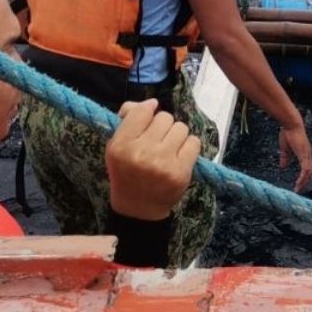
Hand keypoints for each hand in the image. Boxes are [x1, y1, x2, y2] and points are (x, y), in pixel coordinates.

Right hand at [106, 102, 199, 220]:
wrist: (138, 208)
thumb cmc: (126, 173)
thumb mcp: (117, 147)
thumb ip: (129, 120)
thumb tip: (150, 103)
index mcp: (121, 145)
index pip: (142, 111)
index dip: (148, 110)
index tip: (149, 116)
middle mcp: (142, 152)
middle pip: (164, 117)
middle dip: (162, 125)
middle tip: (158, 138)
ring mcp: (163, 163)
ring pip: (181, 127)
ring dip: (176, 135)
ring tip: (169, 147)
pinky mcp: (181, 172)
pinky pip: (194, 142)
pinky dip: (188, 145)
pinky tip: (179, 154)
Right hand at [279, 123, 311, 192]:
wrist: (290, 124)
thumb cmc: (288, 133)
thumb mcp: (285, 149)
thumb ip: (285, 157)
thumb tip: (283, 167)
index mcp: (304, 153)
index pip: (306, 167)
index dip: (303, 176)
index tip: (298, 183)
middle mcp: (307, 155)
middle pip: (309, 172)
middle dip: (305, 181)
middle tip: (299, 190)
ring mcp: (307, 155)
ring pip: (309, 172)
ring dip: (304, 181)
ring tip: (298, 189)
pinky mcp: (304, 155)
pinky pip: (306, 169)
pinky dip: (303, 177)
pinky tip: (299, 183)